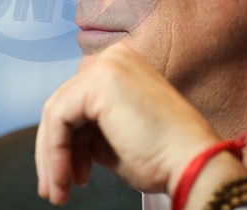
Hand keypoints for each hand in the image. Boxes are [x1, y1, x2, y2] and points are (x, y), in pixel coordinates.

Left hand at [35, 42, 246, 205]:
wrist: (193, 165)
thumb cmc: (165, 158)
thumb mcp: (115, 138)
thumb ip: (88, 129)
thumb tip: (64, 139)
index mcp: (122, 66)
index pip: (78, 101)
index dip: (67, 142)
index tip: (69, 175)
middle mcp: (114, 57)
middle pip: (64, 104)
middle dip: (55, 151)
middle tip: (55, 188)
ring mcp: (106, 65)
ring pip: (55, 112)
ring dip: (52, 157)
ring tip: (59, 190)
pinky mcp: (98, 81)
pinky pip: (58, 118)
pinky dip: (55, 152)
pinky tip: (66, 178)